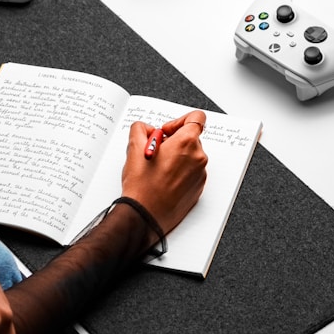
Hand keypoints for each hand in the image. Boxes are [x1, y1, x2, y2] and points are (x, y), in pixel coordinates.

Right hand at [121, 110, 207, 234]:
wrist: (145, 215)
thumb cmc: (142, 185)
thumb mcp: (134, 148)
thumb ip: (140, 129)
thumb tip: (146, 129)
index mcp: (186, 143)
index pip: (196, 118)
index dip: (178, 121)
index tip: (166, 132)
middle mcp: (198, 157)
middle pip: (190, 138)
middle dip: (173, 141)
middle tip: (155, 152)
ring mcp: (200, 174)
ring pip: (190, 156)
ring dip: (176, 157)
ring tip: (157, 169)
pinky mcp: (198, 188)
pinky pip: (191, 172)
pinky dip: (179, 172)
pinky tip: (163, 181)